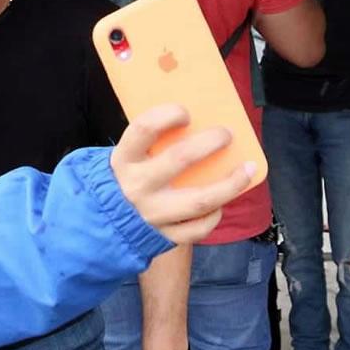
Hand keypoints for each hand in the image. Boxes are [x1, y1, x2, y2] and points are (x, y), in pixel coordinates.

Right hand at [111, 104, 253, 243]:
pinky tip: (220, 204)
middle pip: (180, 159)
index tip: (185, 113)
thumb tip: (194, 122)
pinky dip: (214, 215)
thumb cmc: (124, 179)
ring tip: (247, 169)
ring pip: (200, 200)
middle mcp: (137, 186)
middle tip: (226, 134)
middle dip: (210, 142)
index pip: (145, 129)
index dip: (168, 115)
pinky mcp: (163, 236)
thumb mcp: (126, 158)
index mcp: (124, 159)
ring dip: (230, 184)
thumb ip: (150, 144)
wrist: (101, 221)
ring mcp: (152, 213)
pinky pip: (198, 227)